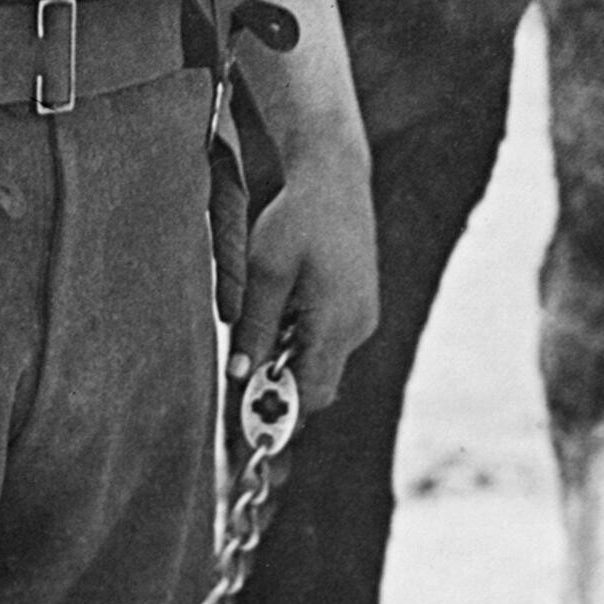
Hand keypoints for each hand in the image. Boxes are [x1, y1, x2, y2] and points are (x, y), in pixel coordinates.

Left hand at [237, 130, 381, 418]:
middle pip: (319, 386)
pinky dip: (303, 344)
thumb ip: (255, 328)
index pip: (310, 393)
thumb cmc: (295, 220)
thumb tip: (240, 376)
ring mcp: (363, 316)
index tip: (244, 426)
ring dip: (290, 365)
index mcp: (336, 320)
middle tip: (242, 384)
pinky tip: (282, 312)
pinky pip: (330, 343)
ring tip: (262, 331)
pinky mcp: (360, 306)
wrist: (335, 178)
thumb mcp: (264, 272)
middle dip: (281, 393)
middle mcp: (358, 325)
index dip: (278, 414)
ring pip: (323, 364)